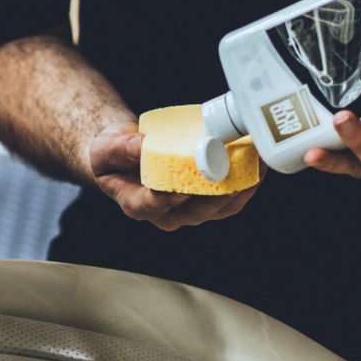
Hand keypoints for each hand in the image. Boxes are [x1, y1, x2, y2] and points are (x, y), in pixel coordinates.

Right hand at [83, 122, 256, 228]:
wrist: (127, 155)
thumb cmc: (114, 155)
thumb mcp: (104, 148)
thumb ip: (117, 149)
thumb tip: (140, 145)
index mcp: (137, 205)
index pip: (155, 205)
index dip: (171, 197)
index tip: (183, 184)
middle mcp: (166, 214)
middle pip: (197, 211)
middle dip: (219, 191)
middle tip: (233, 165)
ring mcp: (189, 210)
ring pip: (219, 208)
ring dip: (241, 187)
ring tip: (255, 161)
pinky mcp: (208, 202)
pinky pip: (231, 199)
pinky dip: (247, 183)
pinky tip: (257, 163)